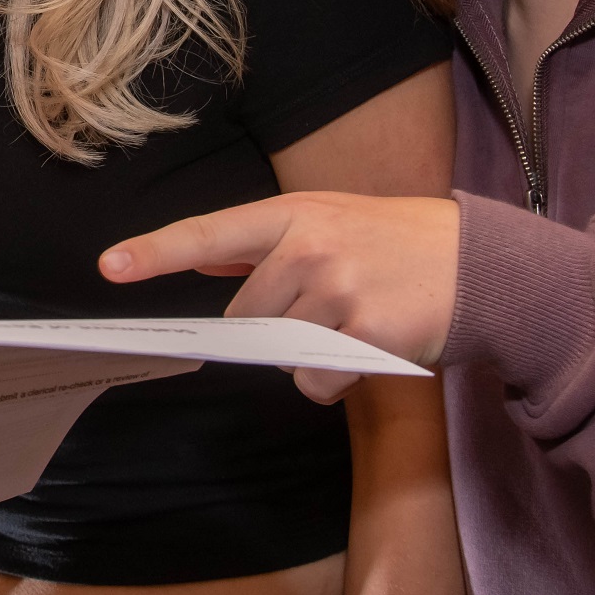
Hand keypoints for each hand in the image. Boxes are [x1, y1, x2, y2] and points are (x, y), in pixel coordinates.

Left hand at [97, 191, 460, 401]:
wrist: (483, 266)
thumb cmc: (396, 243)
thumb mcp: (329, 221)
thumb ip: (264, 246)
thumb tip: (203, 264)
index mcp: (292, 215)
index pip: (208, 234)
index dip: (155, 252)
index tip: (110, 266)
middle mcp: (308, 247)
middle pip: (244, 317)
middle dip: (274, 325)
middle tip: (328, 304)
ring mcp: (336, 289)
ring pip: (278, 352)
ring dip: (307, 352)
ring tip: (354, 320)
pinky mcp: (365, 332)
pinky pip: (315, 380)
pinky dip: (334, 379)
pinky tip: (369, 348)